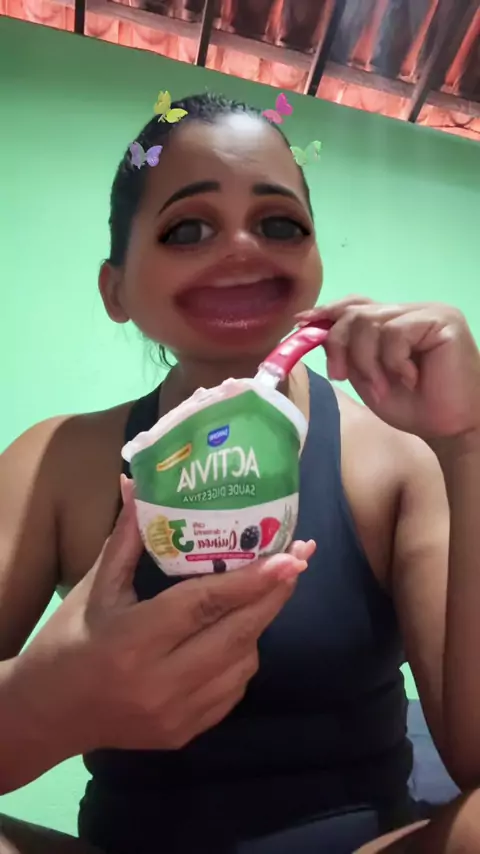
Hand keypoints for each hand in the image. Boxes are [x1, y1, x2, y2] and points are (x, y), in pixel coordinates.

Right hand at [11, 479, 313, 754]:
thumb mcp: (95, 587)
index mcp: (133, 640)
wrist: (48, 714)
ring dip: (256, 626)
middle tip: (298, 561)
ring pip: (243, 663)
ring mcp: (177, 714)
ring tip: (257, 594)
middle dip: (274, 597)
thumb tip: (137, 482)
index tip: (290, 557)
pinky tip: (233, 635)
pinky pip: (233, 690)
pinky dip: (241, 658)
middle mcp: (161, 683)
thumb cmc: (69, 641)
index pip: (204, 605)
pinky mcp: (185, 734)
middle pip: (237, 635)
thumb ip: (126, 538)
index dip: (251, 580)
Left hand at [297, 297, 479, 438]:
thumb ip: (348, 352)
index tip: (301, 322)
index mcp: (394, 321)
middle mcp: (410, 311)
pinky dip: (393, 362)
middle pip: (356, 313)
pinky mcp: (442, 321)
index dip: (328, 311)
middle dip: (340, 346)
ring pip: (370, 322)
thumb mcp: (368, 377)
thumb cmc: (414, 407)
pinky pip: (395, 333)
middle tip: (343, 377)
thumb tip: (313, 326)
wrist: (450, 429)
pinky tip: (410, 379)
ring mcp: (428, 312)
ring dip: (367, 361)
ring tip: (382, 387)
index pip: (356, 304)